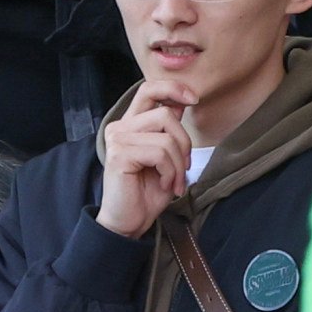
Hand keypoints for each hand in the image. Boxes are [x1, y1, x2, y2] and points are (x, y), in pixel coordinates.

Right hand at [93, 88, 194, 239]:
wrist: (128, 222)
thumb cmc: (147, 193)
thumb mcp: (166, 157)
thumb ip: (168, 130)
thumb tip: (181, 104)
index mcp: (130, 124)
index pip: (149, 89)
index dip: (173, 88)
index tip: (194, 99)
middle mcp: (120, 127)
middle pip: (165, 113)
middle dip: (184, 142)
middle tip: (184, 168)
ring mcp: (117, 140)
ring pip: (166, 137)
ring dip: (178, 164)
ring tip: (173, 182)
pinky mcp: (119, 155)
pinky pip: (159, 154)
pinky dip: (170, 172)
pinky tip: (165, 185)